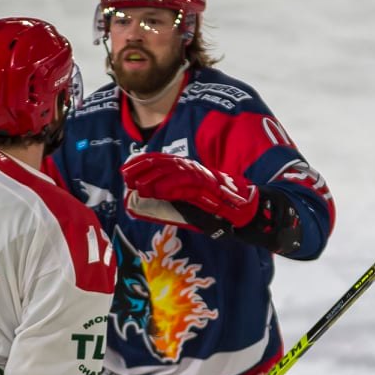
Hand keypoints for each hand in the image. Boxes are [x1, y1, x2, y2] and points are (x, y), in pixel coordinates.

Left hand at [122, 153, 258, 228]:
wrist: (248, 213)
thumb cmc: (220, 212)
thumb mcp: (192, 204)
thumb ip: (173, 201)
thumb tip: (147, 203)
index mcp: (191, 171)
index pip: (163, 161)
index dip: (143, 163)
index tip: (126, 169)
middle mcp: (196, 171)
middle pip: (165, 163)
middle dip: (143, 169)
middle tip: (126, 176)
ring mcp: (203, 179)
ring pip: (174, 172)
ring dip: (153, 178)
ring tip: (137, 185)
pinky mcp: (210, 189)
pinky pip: (187, 186)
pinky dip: (170, 187)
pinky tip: (156, 191)